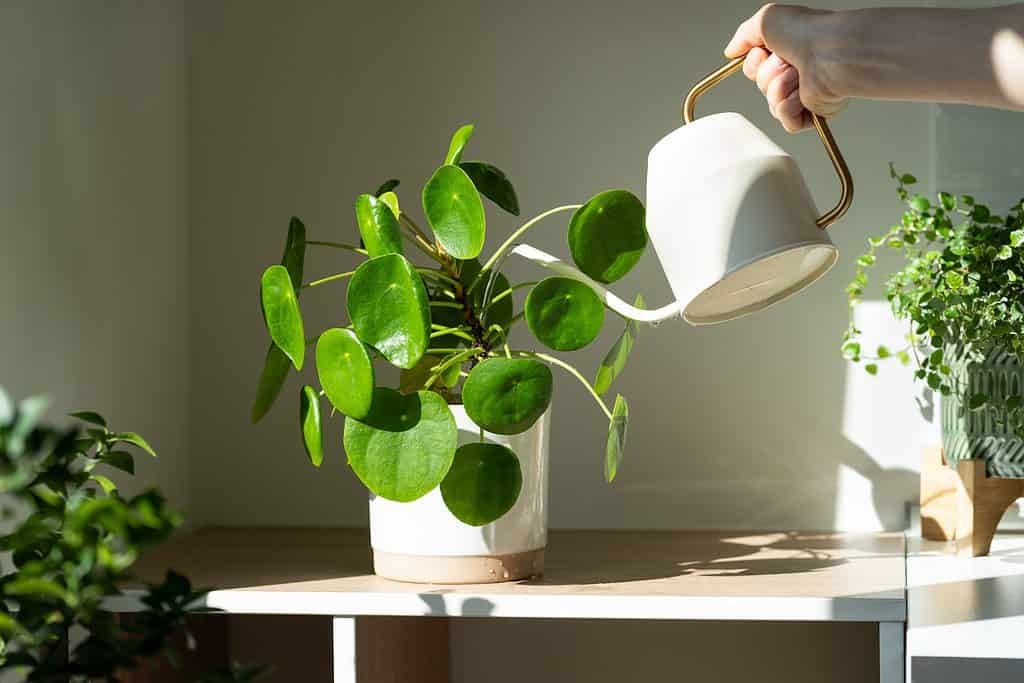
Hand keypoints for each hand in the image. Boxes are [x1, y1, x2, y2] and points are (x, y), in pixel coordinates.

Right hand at [725, 4, 846, 131]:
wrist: (829, 53)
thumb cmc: (807, 33)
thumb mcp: (765, 20)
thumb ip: (744, 35)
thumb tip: (732, 50)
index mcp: (787, 49)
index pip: (755, 68)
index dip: (755, 62)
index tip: (763, 52)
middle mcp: (797, 70)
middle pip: (762, 86)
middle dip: (769, 75)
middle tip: (788, 62)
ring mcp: (805, 92)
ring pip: (773, 104)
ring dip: (780, 90)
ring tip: (797, 76)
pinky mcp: (814, 113)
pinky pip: (788, 122)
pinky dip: (789, 108)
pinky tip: (801, 94)